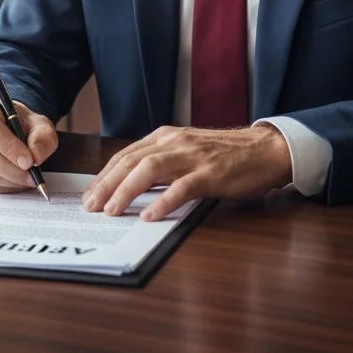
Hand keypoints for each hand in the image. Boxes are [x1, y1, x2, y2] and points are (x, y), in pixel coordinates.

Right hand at [0, 94, 57, 193]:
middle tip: (32, 175)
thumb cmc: (21, 123)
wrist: (8, 127)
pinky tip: (15, 181)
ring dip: (8, 180)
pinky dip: (2, 186)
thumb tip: (36, 157)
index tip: (29, 161)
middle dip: (12, 170)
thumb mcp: (39, 123)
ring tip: (26, 179)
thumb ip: (42, 137)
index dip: (9, 147)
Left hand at [81, 124, 292, 220]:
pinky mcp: (211, 173)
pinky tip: (149, 216)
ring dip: (126, 191)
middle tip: (90, 206)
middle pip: (130, 161)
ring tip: (112, 211)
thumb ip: (161, 162)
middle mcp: (174, 142)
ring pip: (149, 170)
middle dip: (106, 184)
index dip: (104, 176)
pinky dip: (163, 202)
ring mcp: (192, 157)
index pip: (125, 155)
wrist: (264, 149)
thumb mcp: (186, 151)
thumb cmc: (224, 155)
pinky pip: (182, 187)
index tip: (89, 195)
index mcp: (165, 136)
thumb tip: (130, 186)